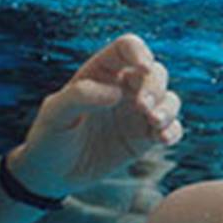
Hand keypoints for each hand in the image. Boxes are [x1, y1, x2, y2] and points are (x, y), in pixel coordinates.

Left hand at [9, 35, 182, 197]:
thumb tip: (115, 92)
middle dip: (155, 87)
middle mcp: (124, 88)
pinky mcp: (146, 137)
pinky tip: (162, 139)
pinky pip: (171, 128)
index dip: (139, 52)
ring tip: (154, 122)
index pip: (127, 48)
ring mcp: (138, 113)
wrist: (54, 173)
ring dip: (168, 107)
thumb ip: (80, 96)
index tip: (143, 67)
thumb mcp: (55, 114)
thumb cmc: (50, 136)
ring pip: (169, 99)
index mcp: (101, 72)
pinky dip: (172, 130)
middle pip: (155, 73)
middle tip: (143, 107)